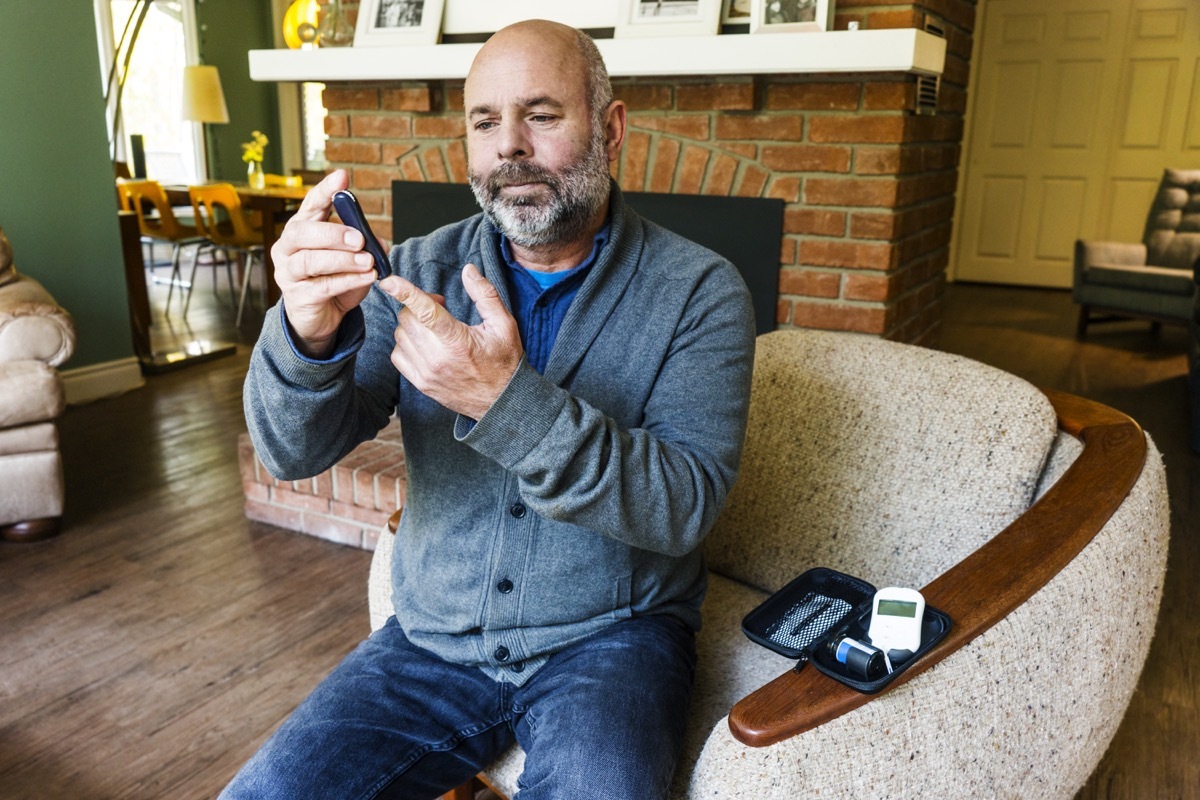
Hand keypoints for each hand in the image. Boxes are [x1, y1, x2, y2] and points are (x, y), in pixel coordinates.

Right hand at [271, 169, 378, 357]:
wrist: (321, 318)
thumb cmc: (334, 281)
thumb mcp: (354, 260)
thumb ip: (365, 247)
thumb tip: (379, 242)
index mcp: (301, 230)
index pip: (310, 205)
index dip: (325, 190)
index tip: (342, 177)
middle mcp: (287, 248)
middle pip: (300, 232)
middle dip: (332, 232)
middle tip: (360, 238)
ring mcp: (287, 273)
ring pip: (309, 260)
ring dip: (342, 259)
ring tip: (368, 262)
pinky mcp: (297, 297)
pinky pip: (322, 286)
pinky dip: (347, 280)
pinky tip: (367, 277)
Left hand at [380, 263, 523, 419]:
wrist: (501, 402)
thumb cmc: (505, 362)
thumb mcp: (504, 325)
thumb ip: (485, 295)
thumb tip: (468, 270)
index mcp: (458, 341)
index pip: (425, 311)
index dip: (405, 292)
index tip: (388, 281)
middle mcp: (438, 358)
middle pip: (408, 319)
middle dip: (418, 305)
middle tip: (439, 306)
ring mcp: (427, 373)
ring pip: (400, 335)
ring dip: (412, 324)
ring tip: (434, 327)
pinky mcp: (421, 383)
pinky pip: (397, 355)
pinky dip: (405, 343)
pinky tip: (424, 343)